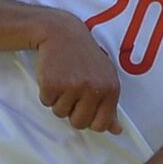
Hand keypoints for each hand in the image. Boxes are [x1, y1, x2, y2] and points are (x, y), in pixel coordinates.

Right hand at [34, 15, 121, 132]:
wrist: (62, 33)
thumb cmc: (85, 57)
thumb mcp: (105, 77)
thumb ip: (110, 105)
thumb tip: (116, 131)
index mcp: (110, 89)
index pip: (100, 125)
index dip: (89, 120)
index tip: (84, 107)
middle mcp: (94, 89)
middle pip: (79, 123)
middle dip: (72, 112)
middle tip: (71, 91)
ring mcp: (73, 86)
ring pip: (60, 113)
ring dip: (58, 101)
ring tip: (63, 79)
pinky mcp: (52, 83)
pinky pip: (46, 102)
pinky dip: (47, 93)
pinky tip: (53, 75)